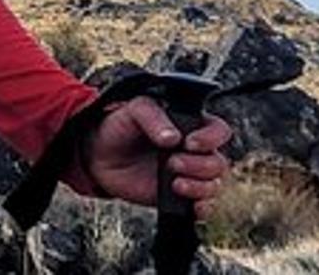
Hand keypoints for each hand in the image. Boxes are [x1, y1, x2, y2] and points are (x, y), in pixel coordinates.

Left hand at [82, 98, 232, 212]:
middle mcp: (194, 151)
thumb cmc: (119, 127)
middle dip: (199, 166)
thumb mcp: (133, 111)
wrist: (99, 155)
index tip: (189, 143)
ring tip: (174, 184)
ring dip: (199, 187)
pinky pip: (204, 206)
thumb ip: (153, 117)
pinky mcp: (181, 197)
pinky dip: (203, 208)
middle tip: (172, 163)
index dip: (211, 138)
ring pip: (214, 185)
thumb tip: (173, 138)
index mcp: (189, 125)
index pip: (219, 130)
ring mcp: (189, 175)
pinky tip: (192, 206)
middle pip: (218, 162)